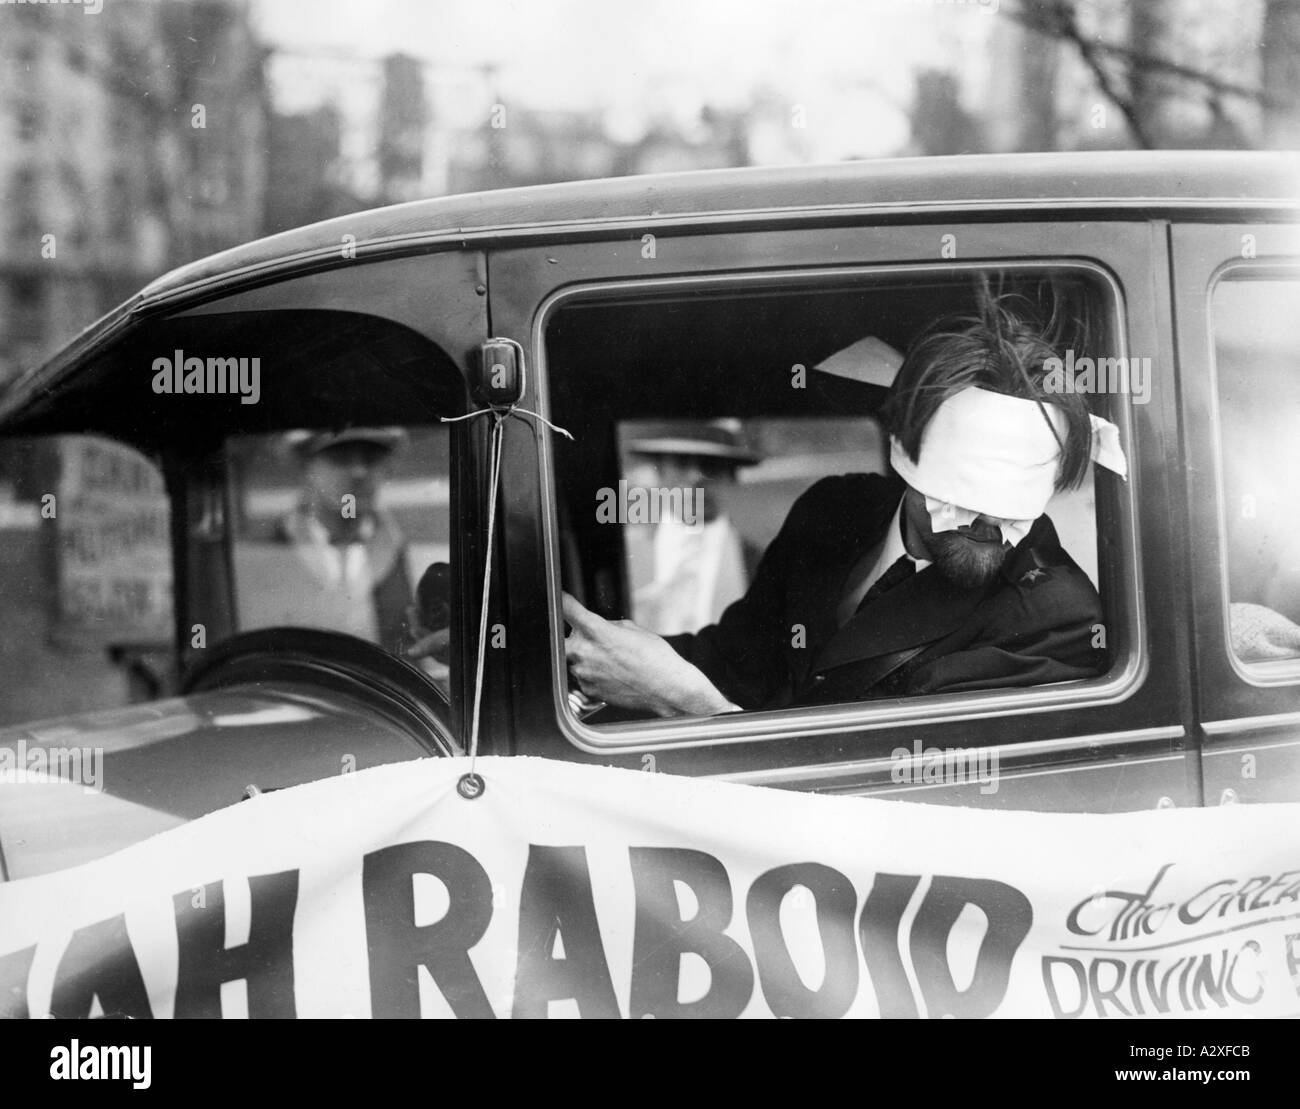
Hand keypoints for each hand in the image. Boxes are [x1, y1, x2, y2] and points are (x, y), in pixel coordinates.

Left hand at [563, 593, 737, 717]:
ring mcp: (584, 674)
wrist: (667, 687)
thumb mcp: (632, 629)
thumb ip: (607, 625)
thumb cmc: (655, 657)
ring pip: (571, 661)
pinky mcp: (588, 691)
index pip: (567, 609)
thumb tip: (597, 627)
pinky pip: (581, 679)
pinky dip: (591, 675)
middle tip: (588, 640)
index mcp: (596, 630)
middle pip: (561, 641)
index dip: (562, 601)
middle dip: (571, 638)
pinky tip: (611, 675)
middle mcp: (585, 652)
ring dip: (583, 658)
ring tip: (609, 661)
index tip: (561, 599)